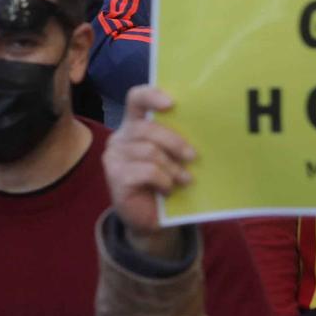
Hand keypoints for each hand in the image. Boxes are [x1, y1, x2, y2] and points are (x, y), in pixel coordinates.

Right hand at [103, 85, 191, 254]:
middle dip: (174, 142)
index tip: (171, 103)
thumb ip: (176, 141)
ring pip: (149, 151)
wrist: (152, 219)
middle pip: (147, 128)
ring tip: (184, 180)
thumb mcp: (172, 158)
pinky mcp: (115, 175)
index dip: (151, 96)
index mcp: (134, 125)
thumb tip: (202, 130)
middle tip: (193, 156)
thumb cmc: (165, 183)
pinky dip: (163, 181)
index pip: (136, 99)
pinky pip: (146, 171)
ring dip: (172, 168)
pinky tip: (168, 190)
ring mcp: (114, 156)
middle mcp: (120, 137)